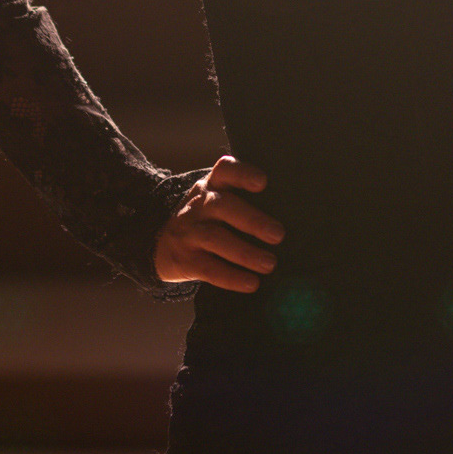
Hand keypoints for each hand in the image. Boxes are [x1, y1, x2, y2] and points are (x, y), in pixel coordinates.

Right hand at [154, 154, 284, 288]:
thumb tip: (292, 216)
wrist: (160, 243)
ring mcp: (188, 232)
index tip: (263, 182)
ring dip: (245, 253)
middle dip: (252, 220)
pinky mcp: (185, 260)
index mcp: (211, 186)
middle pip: (223, 206)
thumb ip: (242, 200)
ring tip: (270, 264)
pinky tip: (251, 283)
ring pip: (215, 238)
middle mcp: (198, 205)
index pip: (225, 170)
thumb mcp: (215, 200)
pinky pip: (208, 268)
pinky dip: (232, 277)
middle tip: (278, 235)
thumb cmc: (204, 219)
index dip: (243, 174)